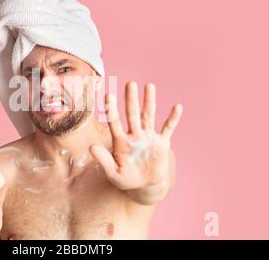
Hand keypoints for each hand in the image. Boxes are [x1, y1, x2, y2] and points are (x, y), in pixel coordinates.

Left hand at [90, 82, 182, 203]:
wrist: (145, 185)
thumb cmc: (126, 179)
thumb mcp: (113, 172)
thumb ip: (103, 160)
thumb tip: (91, 147)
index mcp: (120, 141)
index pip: (114, 122)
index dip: (111, 110)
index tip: (108, 95)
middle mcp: (134, 135)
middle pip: (132, 114)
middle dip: (131, 99)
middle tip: (130, 83)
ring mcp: (148, 137)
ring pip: (148, 115)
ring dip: (149, 101)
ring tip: (149, 85)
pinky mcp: (162, 143)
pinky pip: (168, 128)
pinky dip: (173, 119)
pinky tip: (177, 107)